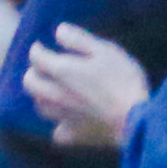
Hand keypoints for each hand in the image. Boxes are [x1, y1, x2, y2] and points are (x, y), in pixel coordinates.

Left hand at [24, 24, 148, 148]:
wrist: (136, 120)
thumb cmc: (123, 80)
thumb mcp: (105, 50)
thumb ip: (78, 39)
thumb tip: (59, 31)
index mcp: (62, 70)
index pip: (36, 57)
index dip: (38, 49)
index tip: (42, 46)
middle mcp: (54, 94)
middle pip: (30, 83)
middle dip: (35, 73)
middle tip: (46, 69)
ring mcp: (62, 117)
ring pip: (40, 106)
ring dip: (43, 96)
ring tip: (55, 91)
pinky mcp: (74, 136)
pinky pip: (58, 132)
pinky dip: (60, 125)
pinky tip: (69, 121)